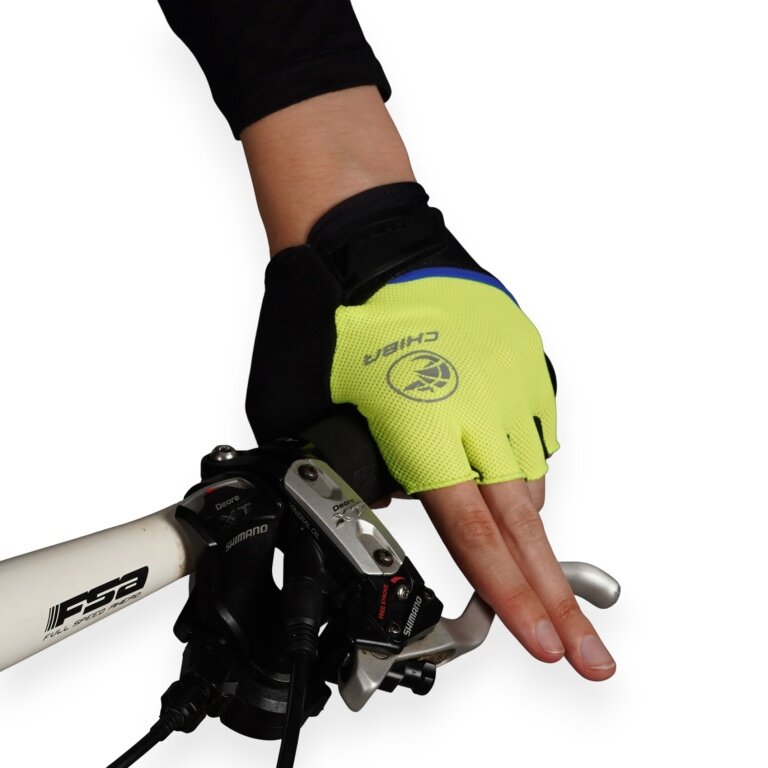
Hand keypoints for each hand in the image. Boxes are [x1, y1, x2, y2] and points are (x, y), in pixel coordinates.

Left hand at [246, 182, 613, 678]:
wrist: (367, 241)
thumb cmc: (335, 317)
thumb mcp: (304, 407)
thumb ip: (348, 471)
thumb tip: (389, 493)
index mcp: (427, 427)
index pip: (474, 532)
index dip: (508, 595)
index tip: (542, 641)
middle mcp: (482, 411)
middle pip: (525, 526)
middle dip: (553, 599)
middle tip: (586, 654)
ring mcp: (511, 383)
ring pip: (530, 479)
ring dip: (522, 524)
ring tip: (518, 550)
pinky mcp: (524, 360)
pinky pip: (535, 431)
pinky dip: (520, 462)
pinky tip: (501, 467)